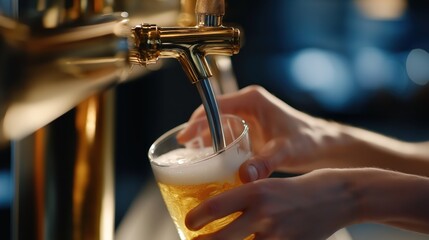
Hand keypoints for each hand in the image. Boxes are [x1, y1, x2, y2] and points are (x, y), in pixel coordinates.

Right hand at [177, 85, 342, 180]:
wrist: (323, 145)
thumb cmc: (309, 140)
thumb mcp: (287, 150)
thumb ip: (266, 161)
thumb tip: (244, 176)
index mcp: (252, 101)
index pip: (215, 105)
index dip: (197, 120)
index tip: (184, 137)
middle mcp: (247, 106)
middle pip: (212, 115)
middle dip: (197, 132)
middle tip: (184, 153)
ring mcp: (247, 118)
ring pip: (217, 126)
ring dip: (205, 141)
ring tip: (193, 160)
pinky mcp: (249, 130)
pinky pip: (225, 135)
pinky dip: (216, 147)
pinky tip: (211, 163)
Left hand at [185, 169, 354, 239]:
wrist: (339, 196)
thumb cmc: (301, 187)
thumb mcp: (270, 184)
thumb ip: (246, 199)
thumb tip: (220, 213)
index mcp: (257, 191)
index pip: (215, 207)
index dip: (196, 218)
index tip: (188, 222)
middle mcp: (264, 214)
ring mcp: (279, 236)